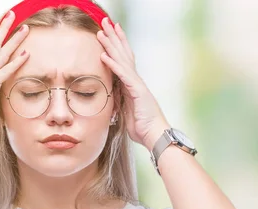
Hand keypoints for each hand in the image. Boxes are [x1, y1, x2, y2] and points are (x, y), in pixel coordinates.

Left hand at [97, 18, 169, 148]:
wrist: (155, 136)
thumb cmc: (142, 128)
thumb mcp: (126, 112)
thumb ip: (119, 102)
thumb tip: (111, 97)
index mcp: (133, 86)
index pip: (124, 61)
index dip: (117, 46)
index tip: (109, 33)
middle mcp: (136, 81)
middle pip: (123, 54)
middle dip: (114, 38)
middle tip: (105, 22)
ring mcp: (137, 85)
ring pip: (122, 60)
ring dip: (111, 45)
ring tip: (102, 31)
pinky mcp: (138, 91)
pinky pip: (123, 75)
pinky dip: (114, 65)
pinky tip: (105, 55)